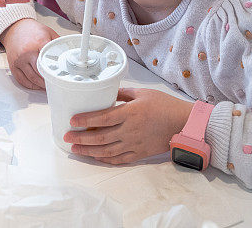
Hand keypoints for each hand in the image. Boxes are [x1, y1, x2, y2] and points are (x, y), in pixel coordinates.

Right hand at [0, 19, 57, 89]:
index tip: (60, 76)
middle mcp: (27, 52)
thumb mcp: (48, 32)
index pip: (49, 60)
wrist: (14, 27)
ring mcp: (19, 60)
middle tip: (55, 83)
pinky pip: (21, 80)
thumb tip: (68, 52)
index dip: (54, 71)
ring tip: (47, 86)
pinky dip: (30, 85)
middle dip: (48, 80)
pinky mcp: (13, 65)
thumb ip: (58, 43)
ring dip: (41, 85)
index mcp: (38, 43)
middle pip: (40, 72)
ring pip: (31, 78)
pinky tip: (36, 85)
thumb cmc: (31, 30)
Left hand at [63, 88, 193, 163]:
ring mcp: (134, 144)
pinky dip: (106, 160)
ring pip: (107, 151)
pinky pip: (120, 159)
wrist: (184, 124)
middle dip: (81, 138)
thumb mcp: (143, 93)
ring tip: (75, 150)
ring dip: (89, 151)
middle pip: (100, 137)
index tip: (72, 121)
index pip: (102, 118)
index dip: (85, 120)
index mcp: (130, 113)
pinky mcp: (140, 154)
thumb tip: (106, 91)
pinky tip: (96, 157)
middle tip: (67, 137)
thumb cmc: (165, 106)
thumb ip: (122, 93)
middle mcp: (130, 131)